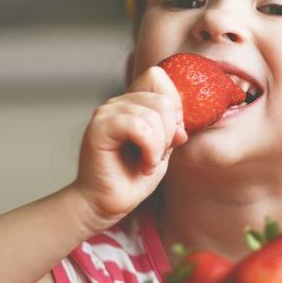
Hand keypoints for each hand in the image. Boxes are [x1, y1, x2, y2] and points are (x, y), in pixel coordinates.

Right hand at [73, 66, 187, 228]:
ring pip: (154, 114)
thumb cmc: (131, 179)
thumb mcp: (162, 151)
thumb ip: (172, 131)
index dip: (173, 108)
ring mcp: (106, 113)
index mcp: (132, 103)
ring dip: (159, 146)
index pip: (158, 77)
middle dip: (169, 133)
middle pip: (163, 99)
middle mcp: (117, 103)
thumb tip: (182, 125)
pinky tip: (144, 164)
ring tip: (148, 163)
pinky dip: (149, 148)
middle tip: (156, 155)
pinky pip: (138, 125)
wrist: (104, 204)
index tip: (167, 138)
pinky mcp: (100, 128)